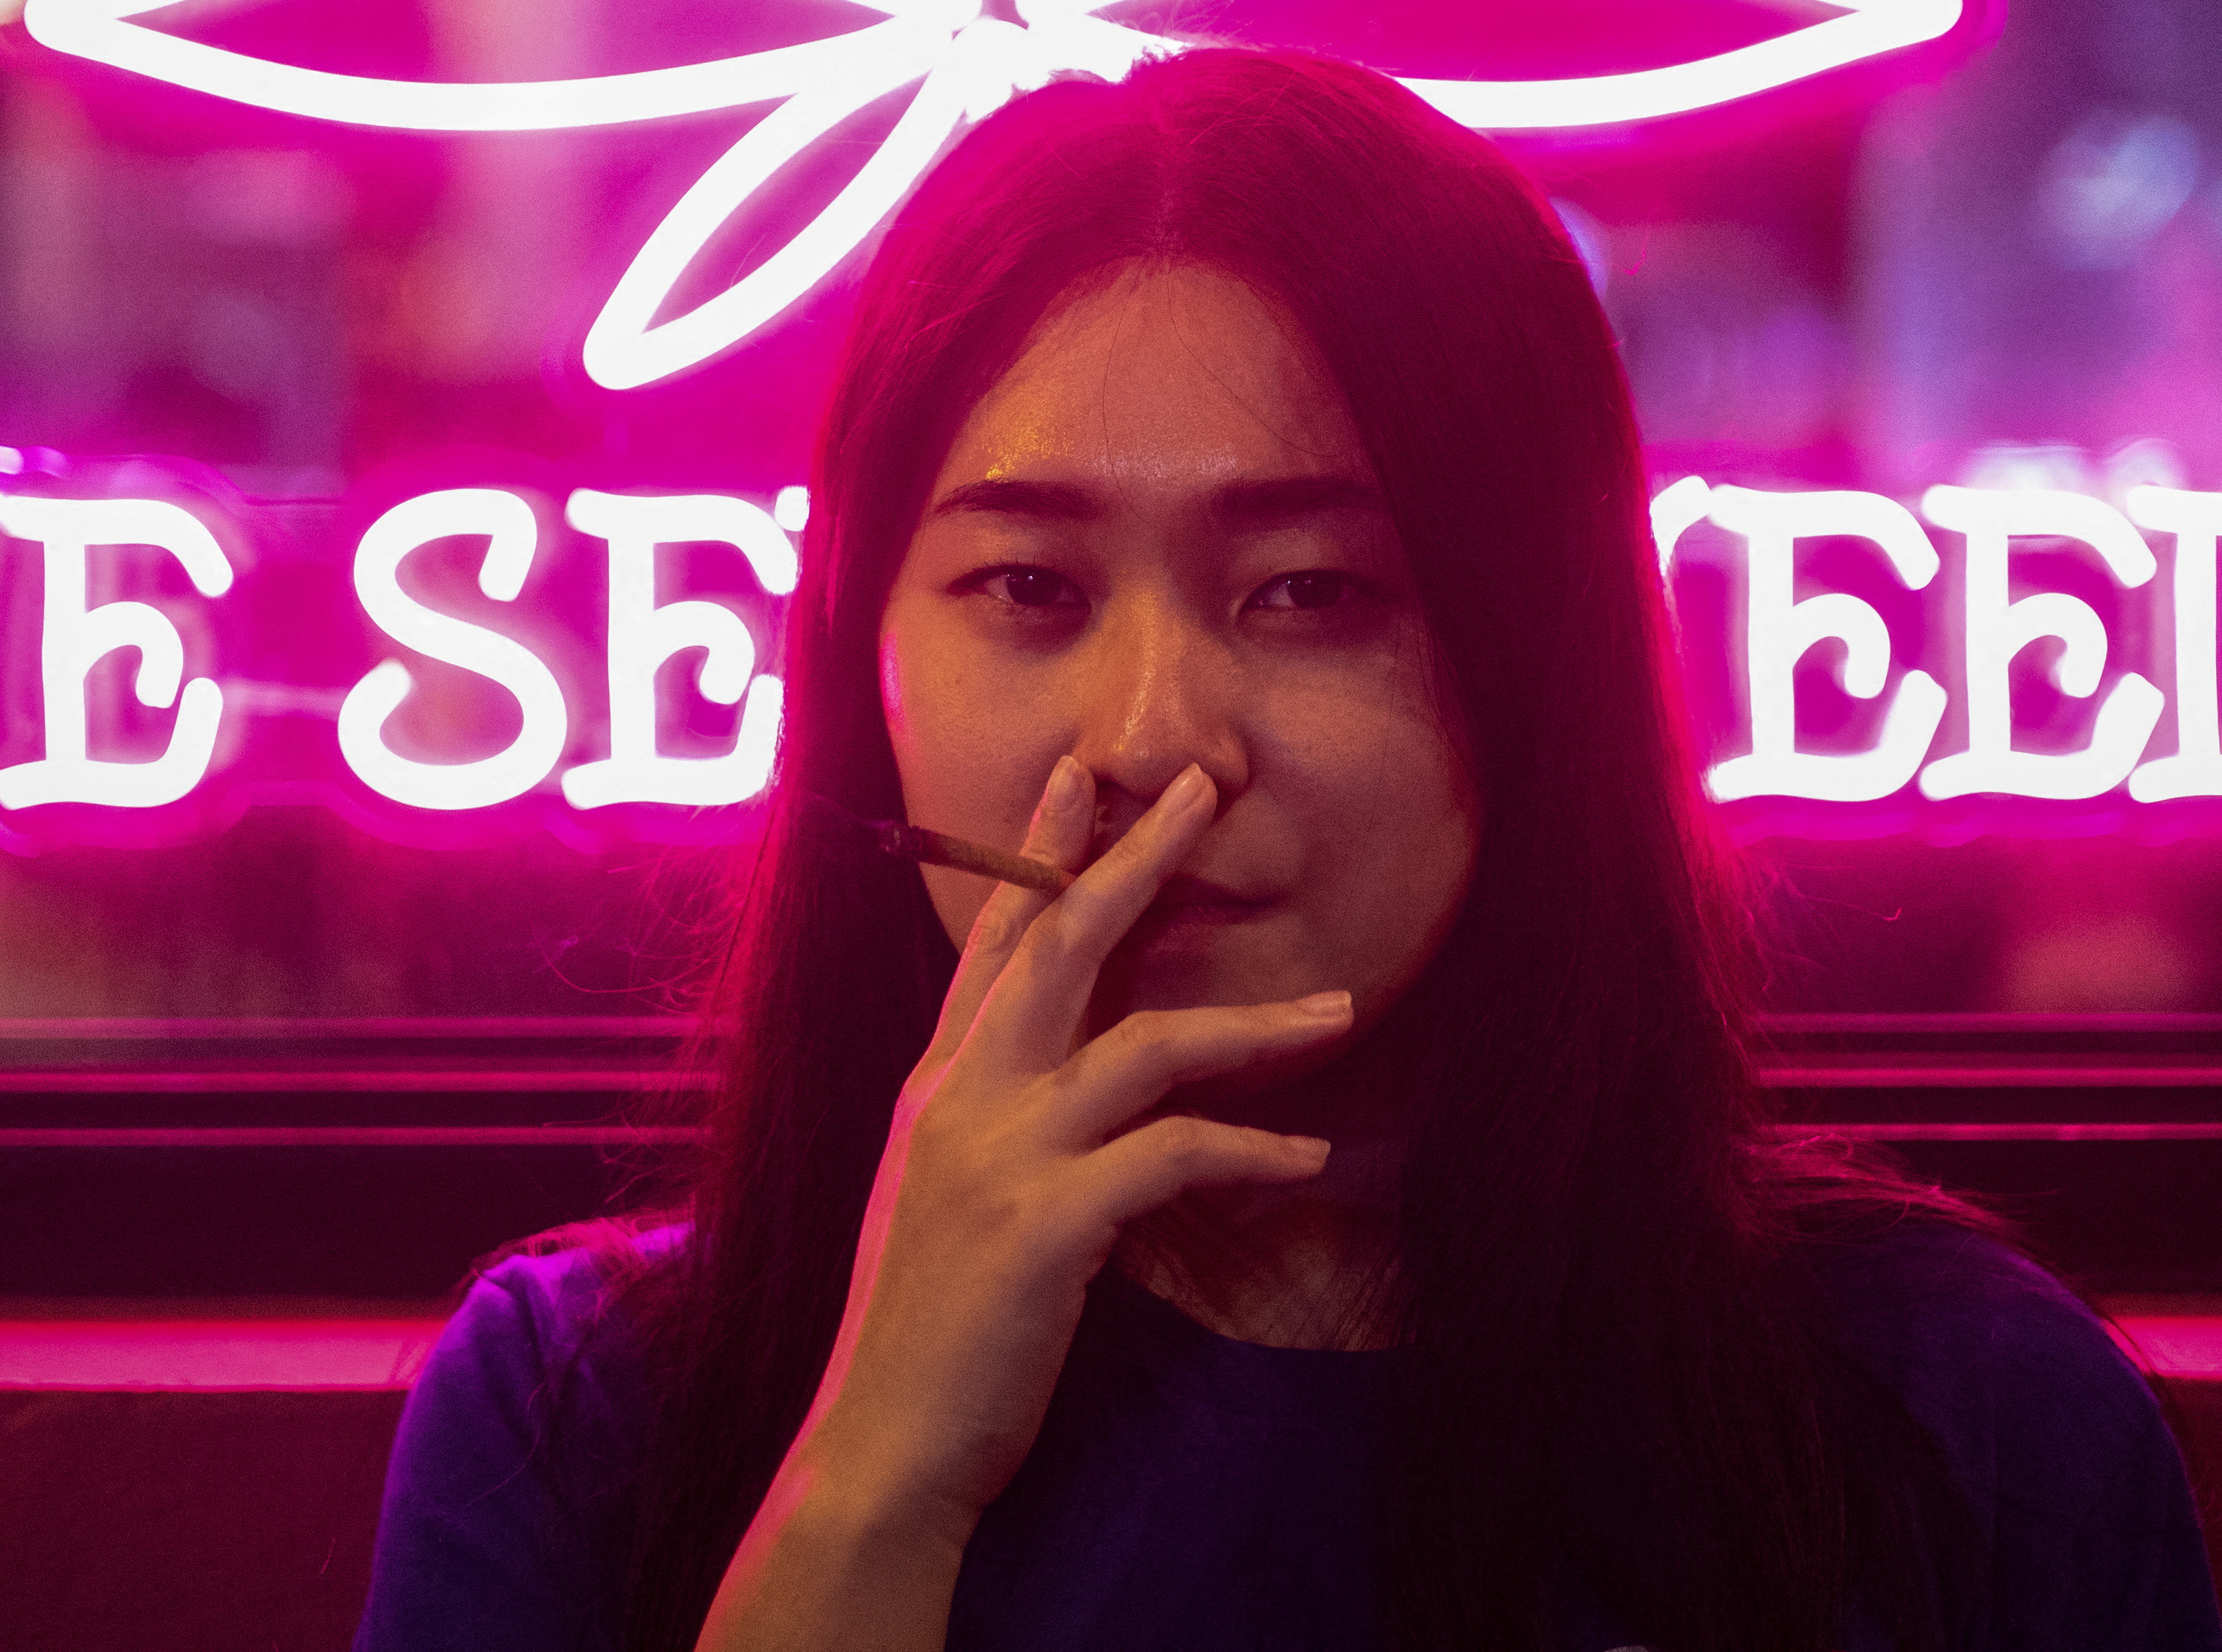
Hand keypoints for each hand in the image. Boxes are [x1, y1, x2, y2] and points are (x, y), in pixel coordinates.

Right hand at [696, 758, 1348, 1644]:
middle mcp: (961, 1098)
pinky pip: (1175, 1154)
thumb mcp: (938, 1199)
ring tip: (1340, 1008)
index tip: (1078, 776)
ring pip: (1147, 1042)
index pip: (991, 942)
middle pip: (1061, 942)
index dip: (1035, 854)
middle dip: (1134, 857)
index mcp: (934, 1086)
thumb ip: (990, 1126)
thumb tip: (1068, 1085)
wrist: (881, 1446)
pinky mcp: (1049, 1223)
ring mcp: (1002, 1155)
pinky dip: (1252, 1146)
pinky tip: (1308, 1152)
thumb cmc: (924, 1332)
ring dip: (1254, 1022)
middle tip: (1201, 786)